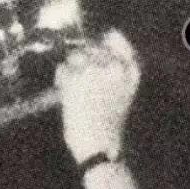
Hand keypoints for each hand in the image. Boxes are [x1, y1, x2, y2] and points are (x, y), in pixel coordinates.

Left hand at [54, 30, 140, 164]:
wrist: (98, 148)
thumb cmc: (107, 130)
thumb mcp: (121, 99)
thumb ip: (112, 77)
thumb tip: (91, 58)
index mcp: (129, 72)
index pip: (115, 39)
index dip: (104, 41)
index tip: (96, 48)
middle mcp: (114, 65)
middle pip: (92, 46)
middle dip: (83, 59)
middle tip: (79, 78)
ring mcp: (94, 69)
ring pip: (75, 55)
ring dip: (70, 68)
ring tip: (71, 86)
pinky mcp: (76, 78)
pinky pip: (62, 69)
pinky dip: (60, 79)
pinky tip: (62, 91)